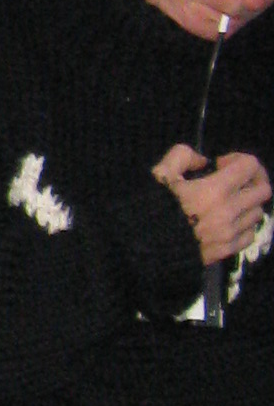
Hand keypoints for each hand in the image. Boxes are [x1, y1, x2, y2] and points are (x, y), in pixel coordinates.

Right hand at [154, 143, 272, 266]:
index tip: (220, 164)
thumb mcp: (160, 172)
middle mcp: (229, 211)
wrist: (143, 245)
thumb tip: (203, 162)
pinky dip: (244, 225)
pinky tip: (228, 222)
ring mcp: (230, 233)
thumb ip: (183, 156)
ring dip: (247, 203)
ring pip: (258, 212)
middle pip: (263, 189)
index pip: (250, 166)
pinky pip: (249, 235)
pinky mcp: (226, 250)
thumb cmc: (152, 207)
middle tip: (236, 180)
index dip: (238, 158)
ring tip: (229, 202)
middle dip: (253, 179)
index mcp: (215, 190)